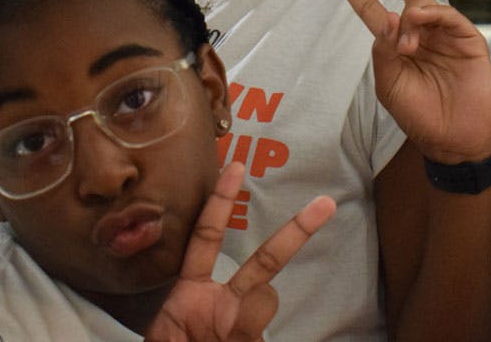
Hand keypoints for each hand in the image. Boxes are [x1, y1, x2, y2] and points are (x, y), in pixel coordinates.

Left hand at [145, 163, 335, 340]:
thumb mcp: (165, 340)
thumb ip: (206, 318)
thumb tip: (256, 302)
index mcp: (191, 296)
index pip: (208, 239)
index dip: (219, 202)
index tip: (234, 167)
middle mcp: (222, 308)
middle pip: (264, 264)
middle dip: (294, 233)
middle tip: (325, 204)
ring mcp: (243, 330)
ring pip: (264, 305)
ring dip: (248, 319)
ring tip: (235, 324)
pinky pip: (259, 335)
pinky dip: (252, 335)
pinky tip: (242, 337)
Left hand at [330, 0, 490, 164]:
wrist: (455, 141)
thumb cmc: (421, 116)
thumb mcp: (390, 85)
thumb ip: (384, 50)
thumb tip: (389, 18)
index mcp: (396, 44)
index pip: (372, 10)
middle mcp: (420, 32)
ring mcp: (444, 33)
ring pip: (424, 2)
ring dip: (411, 15)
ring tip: (407, 43)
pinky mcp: (467, 39)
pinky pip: (447, 15)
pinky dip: (432, 15)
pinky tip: (421, 24)